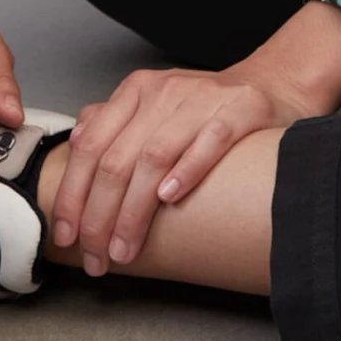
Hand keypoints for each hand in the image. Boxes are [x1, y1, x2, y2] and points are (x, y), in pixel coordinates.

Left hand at [50, 61, 324, 274]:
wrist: (272, 83)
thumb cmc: (206, 107)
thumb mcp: (154, 105)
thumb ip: (114, 120)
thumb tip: (75, 142)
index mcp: (137, 90)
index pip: (91, 145)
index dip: (73, 194)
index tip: (67, 236)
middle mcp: (164, 91)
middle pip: (118, 159)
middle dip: (100, 216)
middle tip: (97, 256)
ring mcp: (202, 99)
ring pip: (155, 156)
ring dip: (135, 210)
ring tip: (125, 248)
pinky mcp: (240, 109)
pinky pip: (209, 141)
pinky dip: (187, 169)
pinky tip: (171, 198)